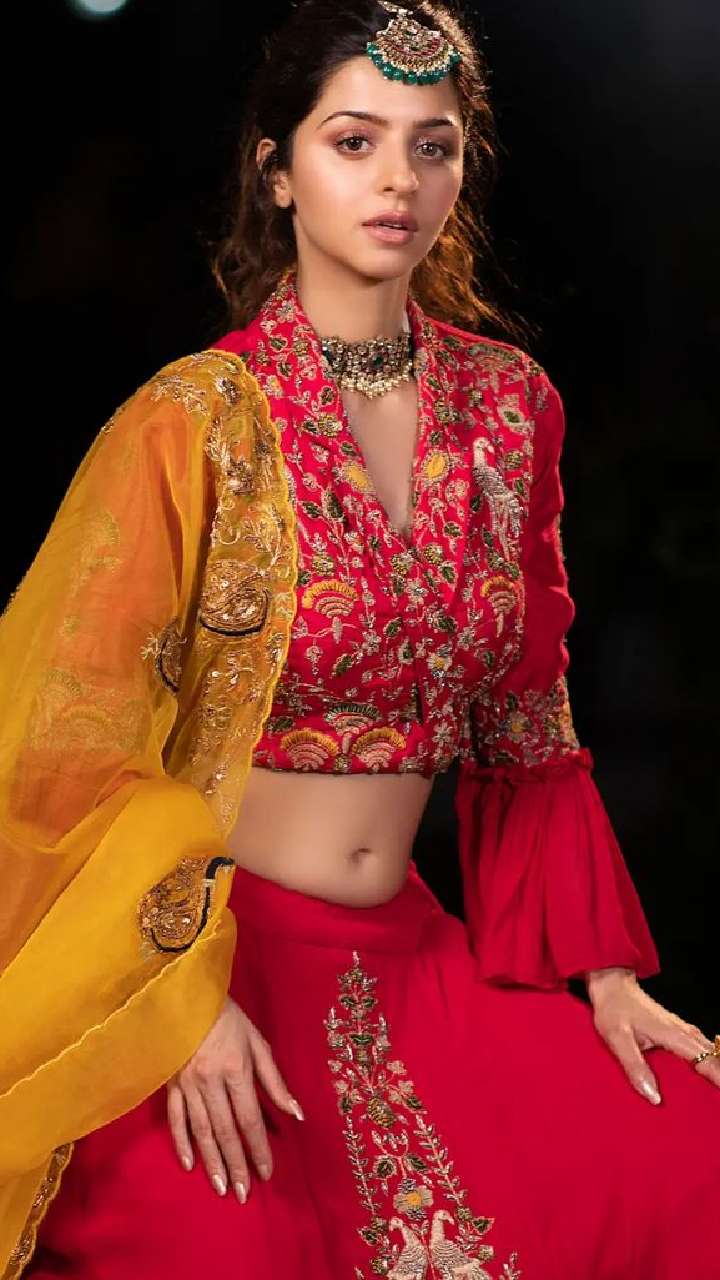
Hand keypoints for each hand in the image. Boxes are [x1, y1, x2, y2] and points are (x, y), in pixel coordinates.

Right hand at [166, 995, 303, 1202]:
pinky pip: (175, 1119)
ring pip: (202, 1131)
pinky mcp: (170, 1084)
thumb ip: (274, 1079)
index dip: (259, 1148)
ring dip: (212, 1161)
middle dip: (237, 1164)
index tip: (266, 1173)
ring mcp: (187, 1085)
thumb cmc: (228, 1018)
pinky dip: (182, 1143)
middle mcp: (211, 1082)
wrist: (185, 997)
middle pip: (226, 1131)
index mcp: (236, 1070)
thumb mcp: (257, 1042)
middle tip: (244, 1194)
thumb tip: (296, 1112)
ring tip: (222, 1187)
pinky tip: (190, 1164)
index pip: (250, 1118)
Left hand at [586, 967, 719, 1103]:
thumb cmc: (614, 1009)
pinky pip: (700, 1047)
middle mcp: (683, 1032)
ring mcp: (681, 1029)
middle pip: (714, 1056)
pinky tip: (702, 1074)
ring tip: (713, 1090)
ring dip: (714, 1068)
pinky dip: (707, 1060)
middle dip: (718, 1076)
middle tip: (715, 1097)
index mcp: (673, 1035)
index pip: (707, 1060)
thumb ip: (635, 1067)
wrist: (612, 985)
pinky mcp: (676, 1029)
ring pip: (710, 1051)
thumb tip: (655, 1098)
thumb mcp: (617, 1039)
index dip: (718, 1077)